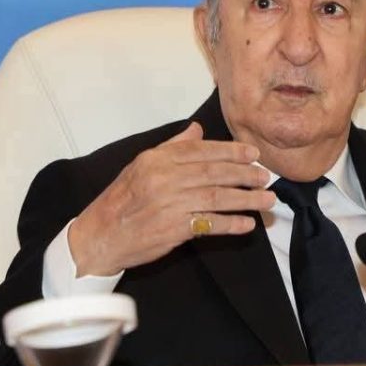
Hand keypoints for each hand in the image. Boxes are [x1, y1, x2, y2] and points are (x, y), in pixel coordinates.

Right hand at [68, 122, 274, 275]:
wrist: (99, 236)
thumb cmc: (121, 201)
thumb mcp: (141, 166)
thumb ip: (172, 147)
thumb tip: (197, 129)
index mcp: (156, 159)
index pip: (201, 150)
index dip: (231, 151)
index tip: (253, 154)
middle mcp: (163, 178)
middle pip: (214, 173)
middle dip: (244, 174)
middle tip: (265, 177)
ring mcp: (169, 204)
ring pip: (216, 197)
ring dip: (246, 199)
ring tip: (267, 201)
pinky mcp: (173, 229)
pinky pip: (209, 224)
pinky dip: (230, 224)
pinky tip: (247, 224)